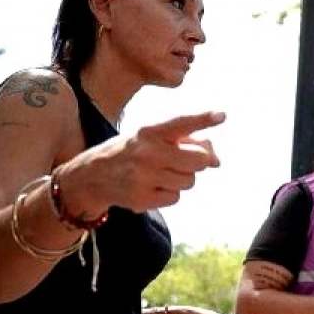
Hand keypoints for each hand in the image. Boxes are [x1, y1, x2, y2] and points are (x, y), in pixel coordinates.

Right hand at [57, 111, 225, 215]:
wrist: (91, 176)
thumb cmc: (132, 153)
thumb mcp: (151, 138)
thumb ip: (184, 142)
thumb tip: (216, 161)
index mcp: (149, 132)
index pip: (181, 123)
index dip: (203, 119)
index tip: (222, 115)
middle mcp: (147, 152)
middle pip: (199, 160)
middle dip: (199, 162)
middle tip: (185, 161)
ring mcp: (144, 176)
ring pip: (190, 181)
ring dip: (183, 179)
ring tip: (161, 174)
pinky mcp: (142, 198)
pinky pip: (176, 198)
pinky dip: (169, 194)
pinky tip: (152, 187)